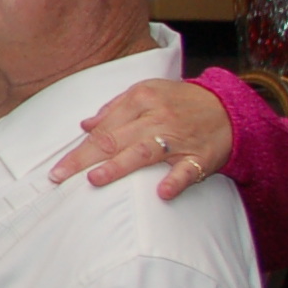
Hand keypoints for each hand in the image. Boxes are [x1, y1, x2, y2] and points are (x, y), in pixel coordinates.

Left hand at [53, 78, 231, 198]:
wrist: (229, 108)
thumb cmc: (179, 102)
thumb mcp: (146, 93)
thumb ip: (114, 109)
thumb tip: (84, 124)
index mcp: (141, 99)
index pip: (103, 128)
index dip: (79, 149)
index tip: (57, 169)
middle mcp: (157, 117)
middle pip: (116, 139)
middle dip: (85, 158)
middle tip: (61, 176)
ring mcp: (179, 138)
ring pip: (145, 152)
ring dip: (120, 166)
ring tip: (95, 179)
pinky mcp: (201, 156)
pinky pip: (187, 170)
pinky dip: (175, 181)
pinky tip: (161, 193)